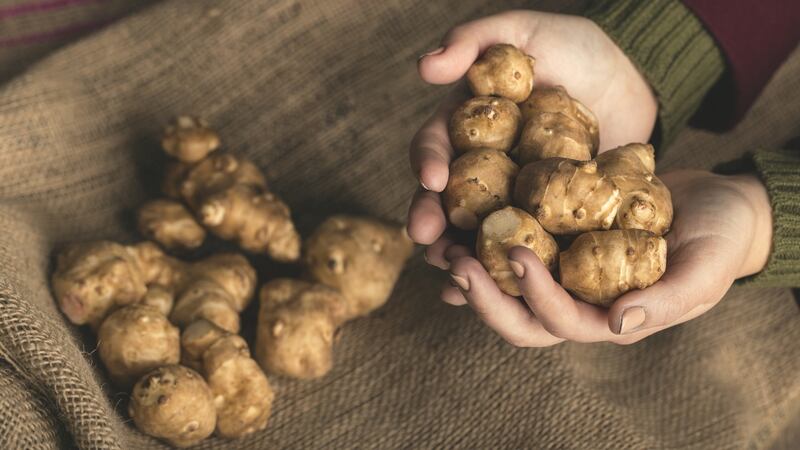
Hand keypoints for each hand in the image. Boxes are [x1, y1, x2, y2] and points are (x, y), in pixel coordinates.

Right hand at [408, 10, 657, 250]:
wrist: (632, 77)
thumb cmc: (574, 47)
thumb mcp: (522, 29)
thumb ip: (474, 39)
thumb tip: (425, 67)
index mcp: (466, 124)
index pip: (437, 144)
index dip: (429, 161)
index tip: (433, 179)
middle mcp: (481, 164)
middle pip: (447, 197)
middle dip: (432, 220)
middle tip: (428, 242)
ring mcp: (512, 193)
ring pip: (477, 229)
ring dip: (461, 252)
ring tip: (453, 273)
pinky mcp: (545, 216)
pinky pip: (524, 244)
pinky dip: (507, 268)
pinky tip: (496, 289)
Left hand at [443, 170, 772, 345]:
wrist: (716, 206)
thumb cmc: (720, 238)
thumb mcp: (706, 268)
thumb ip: (668, 300)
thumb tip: (617, 323)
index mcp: (611, 318)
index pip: (562, 321)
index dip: (535, 295)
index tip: (514, 253)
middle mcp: (580, 305)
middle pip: (520, 320)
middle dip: (485, 296)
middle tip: (456, 261)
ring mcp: (566, 278)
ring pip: (508, 291)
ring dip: (473, 275)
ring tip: (442, 247)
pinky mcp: (557, 247)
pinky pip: (515, 253)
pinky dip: (484, 246)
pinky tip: (458, 227)